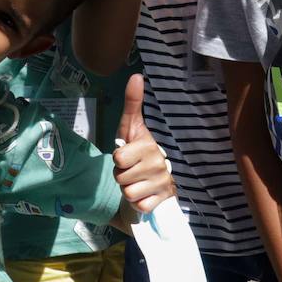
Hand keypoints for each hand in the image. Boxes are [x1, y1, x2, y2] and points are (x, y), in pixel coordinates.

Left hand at [111, 73, 175, 212]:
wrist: (154, 182)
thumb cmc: (138, 152)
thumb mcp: (131, 128)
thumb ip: (133, 103)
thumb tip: (136, 75)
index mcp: (150, 146)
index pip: (118, 157)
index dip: (118, 160)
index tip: (127, 157)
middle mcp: (160, 164)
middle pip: (121, 176)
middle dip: (122, 176)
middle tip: (132, 171)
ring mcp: (163, 184)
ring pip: (128, 193)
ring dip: (129, 190)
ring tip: (138, 183)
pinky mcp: (163, 201)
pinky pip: (140, 206)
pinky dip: (139, 204)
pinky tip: (145, 196)